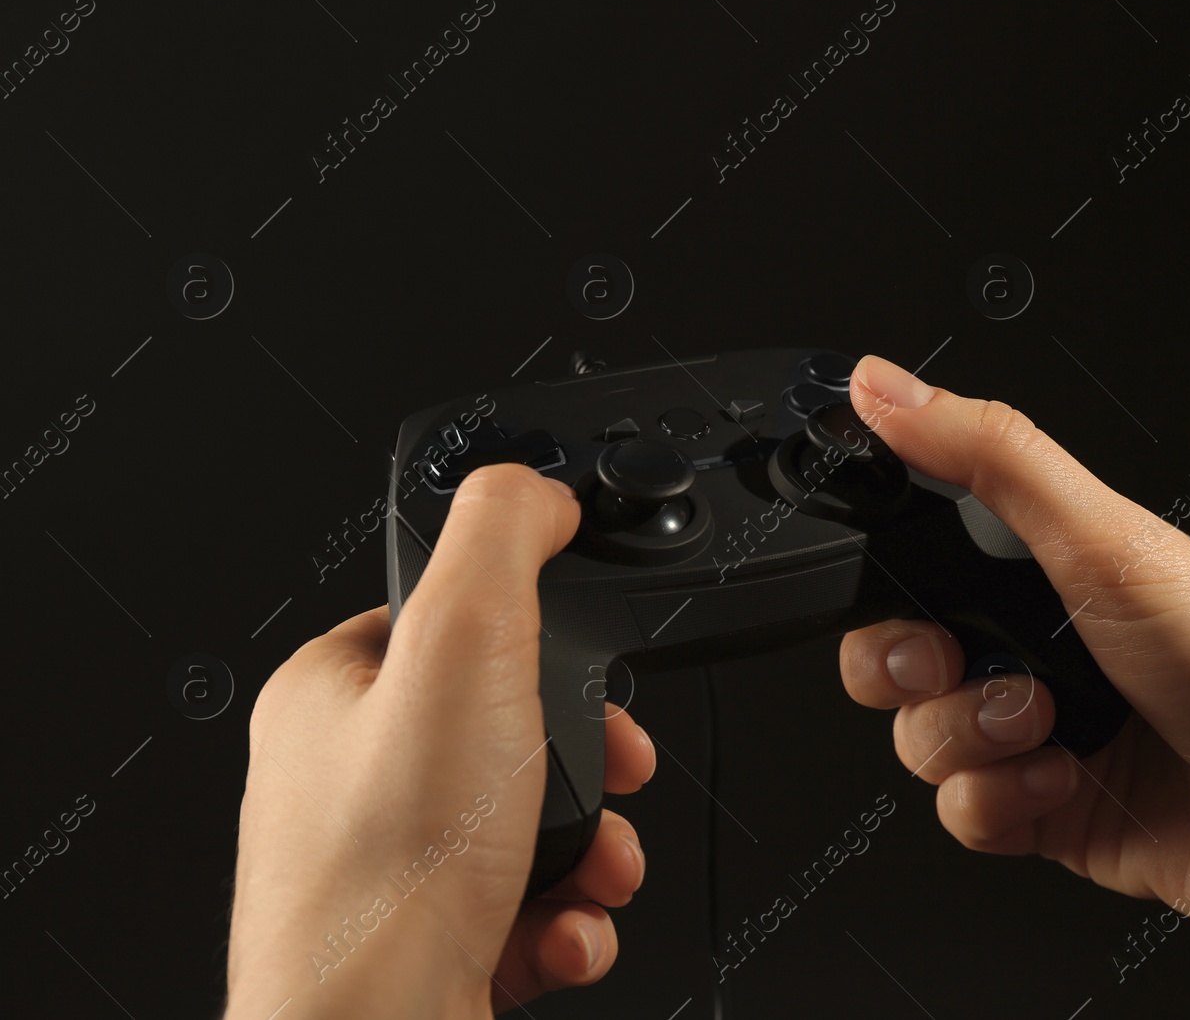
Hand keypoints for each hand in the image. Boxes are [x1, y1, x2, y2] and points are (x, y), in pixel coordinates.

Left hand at [224, 465, 655, 1019]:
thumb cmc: (387, 875)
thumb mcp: (463, 648)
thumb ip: (502, 538)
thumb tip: (534, 490)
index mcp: (332, 694)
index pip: (452, 625)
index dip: (538, 643)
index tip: (584, 668)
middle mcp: (349, 780)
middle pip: (512, 729)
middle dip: (590, 762)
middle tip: (614, 773)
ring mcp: (387, 869)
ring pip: (532, 822)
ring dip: (595, 846)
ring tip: (598, 869)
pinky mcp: (427, 943)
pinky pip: (528, 905)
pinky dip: (567, 917)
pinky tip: (563, 930)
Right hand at [839, 356, 1189, 1017]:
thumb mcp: (1101, 533)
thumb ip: (984, 453)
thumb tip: (885, 386)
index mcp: (1039, 565)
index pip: (910, 567)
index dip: (882, 585)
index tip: (899, 591)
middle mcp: (1032, 647)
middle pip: (892, 660)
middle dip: (908, 669)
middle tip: (957, 661)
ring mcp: (1037, 734)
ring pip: (920, 741)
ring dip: (970, 737)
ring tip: (1048, 724)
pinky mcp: (1045, 813)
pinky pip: (962, 814)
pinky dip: (1000, 802)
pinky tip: (1063, 783)